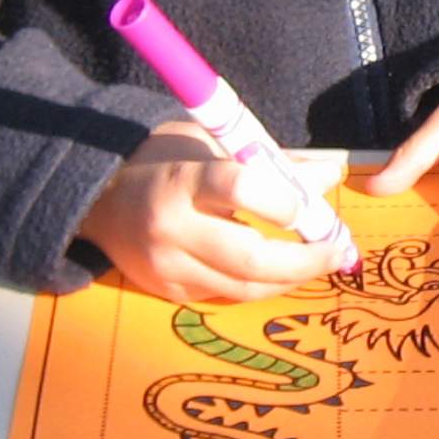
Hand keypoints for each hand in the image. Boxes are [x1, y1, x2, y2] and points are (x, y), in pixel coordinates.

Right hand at [77, 124, 353, 300]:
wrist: (99, 197)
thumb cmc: (165, 160)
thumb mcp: (213, 143)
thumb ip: (272, 163)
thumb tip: (331, 175)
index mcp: (182, 178)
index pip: (239, 188)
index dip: (283, 200)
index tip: (307, 205)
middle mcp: (170, 227)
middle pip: (251, 256)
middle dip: (305, 260)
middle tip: (338, 252)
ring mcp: (166, 266)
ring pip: (244, 287)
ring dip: (290, 278)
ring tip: (318, 261)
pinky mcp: (167, 291)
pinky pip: (226, 295)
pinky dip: (258, 284)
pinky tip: (277, 269)